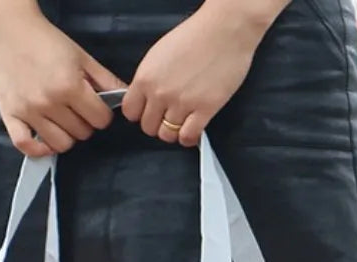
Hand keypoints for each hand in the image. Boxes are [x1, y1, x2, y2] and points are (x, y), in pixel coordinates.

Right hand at [0, 0, 126, 155]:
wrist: (9, 30)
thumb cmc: (47, 42)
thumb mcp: (82, 56)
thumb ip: (105, 79)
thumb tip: (125, 97)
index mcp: (70, 86)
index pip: (100, 120)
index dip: (102, 114)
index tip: (94, 106)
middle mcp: (49, 102)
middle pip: (82, 134)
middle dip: (84, 123)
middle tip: (76, 109)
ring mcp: (29, 112)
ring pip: (60, 145)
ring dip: (66, 136)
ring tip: (62, 121)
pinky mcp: (10, 116)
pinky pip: (26, 147)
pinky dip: (38, 149)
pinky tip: (45, 140)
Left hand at [122, 0, 278, 146]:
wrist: (226, 29)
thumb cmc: (196, 36)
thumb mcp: (160, 54)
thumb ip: (150, 78)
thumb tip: (146, 98)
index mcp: (146, 77)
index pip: (130, 112)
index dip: (140, 113)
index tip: (150, 110)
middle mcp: (160, 93)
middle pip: (148, 127)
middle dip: (157, 124)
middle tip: (169, 116)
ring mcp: (182, 103)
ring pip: (167, 135)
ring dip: (173, 132)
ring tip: (182, 122)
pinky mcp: (204, 109)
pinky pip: (187, 137)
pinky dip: (188, 138)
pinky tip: (193, 129)